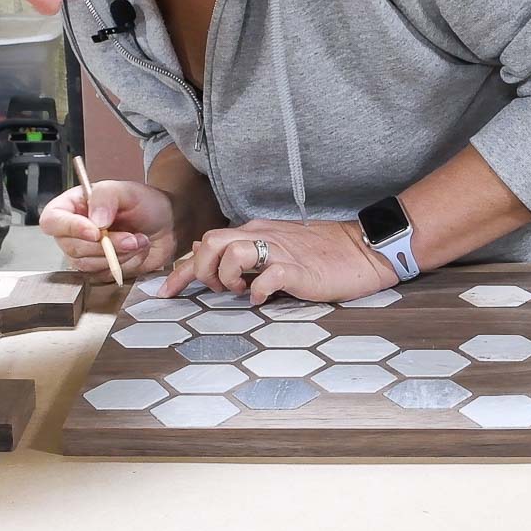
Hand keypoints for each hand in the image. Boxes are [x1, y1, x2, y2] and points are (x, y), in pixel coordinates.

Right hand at [40, 180, 179, 284]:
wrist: (169, 226)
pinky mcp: (100, 269)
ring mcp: (85, 252)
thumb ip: (106, 198)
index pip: (53, 220)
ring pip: (88, 265)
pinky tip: (136, 252)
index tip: (96, 231)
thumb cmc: (146, 204)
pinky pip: (104, 275)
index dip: (70, 228)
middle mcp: (74, 230)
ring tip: (139, 240)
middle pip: (72, 247)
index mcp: (73, 206)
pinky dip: (125, 265)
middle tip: (133, 236)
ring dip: (119, 255)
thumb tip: (95, 222)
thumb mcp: (127, 191)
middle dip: (106, 245)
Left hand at [158, 219, 398, 303]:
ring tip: (242, 292)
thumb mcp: (278, 247)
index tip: (167, 292)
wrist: (362, 251)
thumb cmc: (323, 254)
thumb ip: (247, 251)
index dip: (181, 270)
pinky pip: (264, 279)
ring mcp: (280, 251)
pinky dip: (256, 293)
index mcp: (256, 231)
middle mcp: (263, 236)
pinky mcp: (297, 270)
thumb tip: (212, 260)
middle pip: (209, 243)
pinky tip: (263, 299)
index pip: (206, 243)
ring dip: (227, 280)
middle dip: (201, 271)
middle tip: (218, 290)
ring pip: (230, 255)